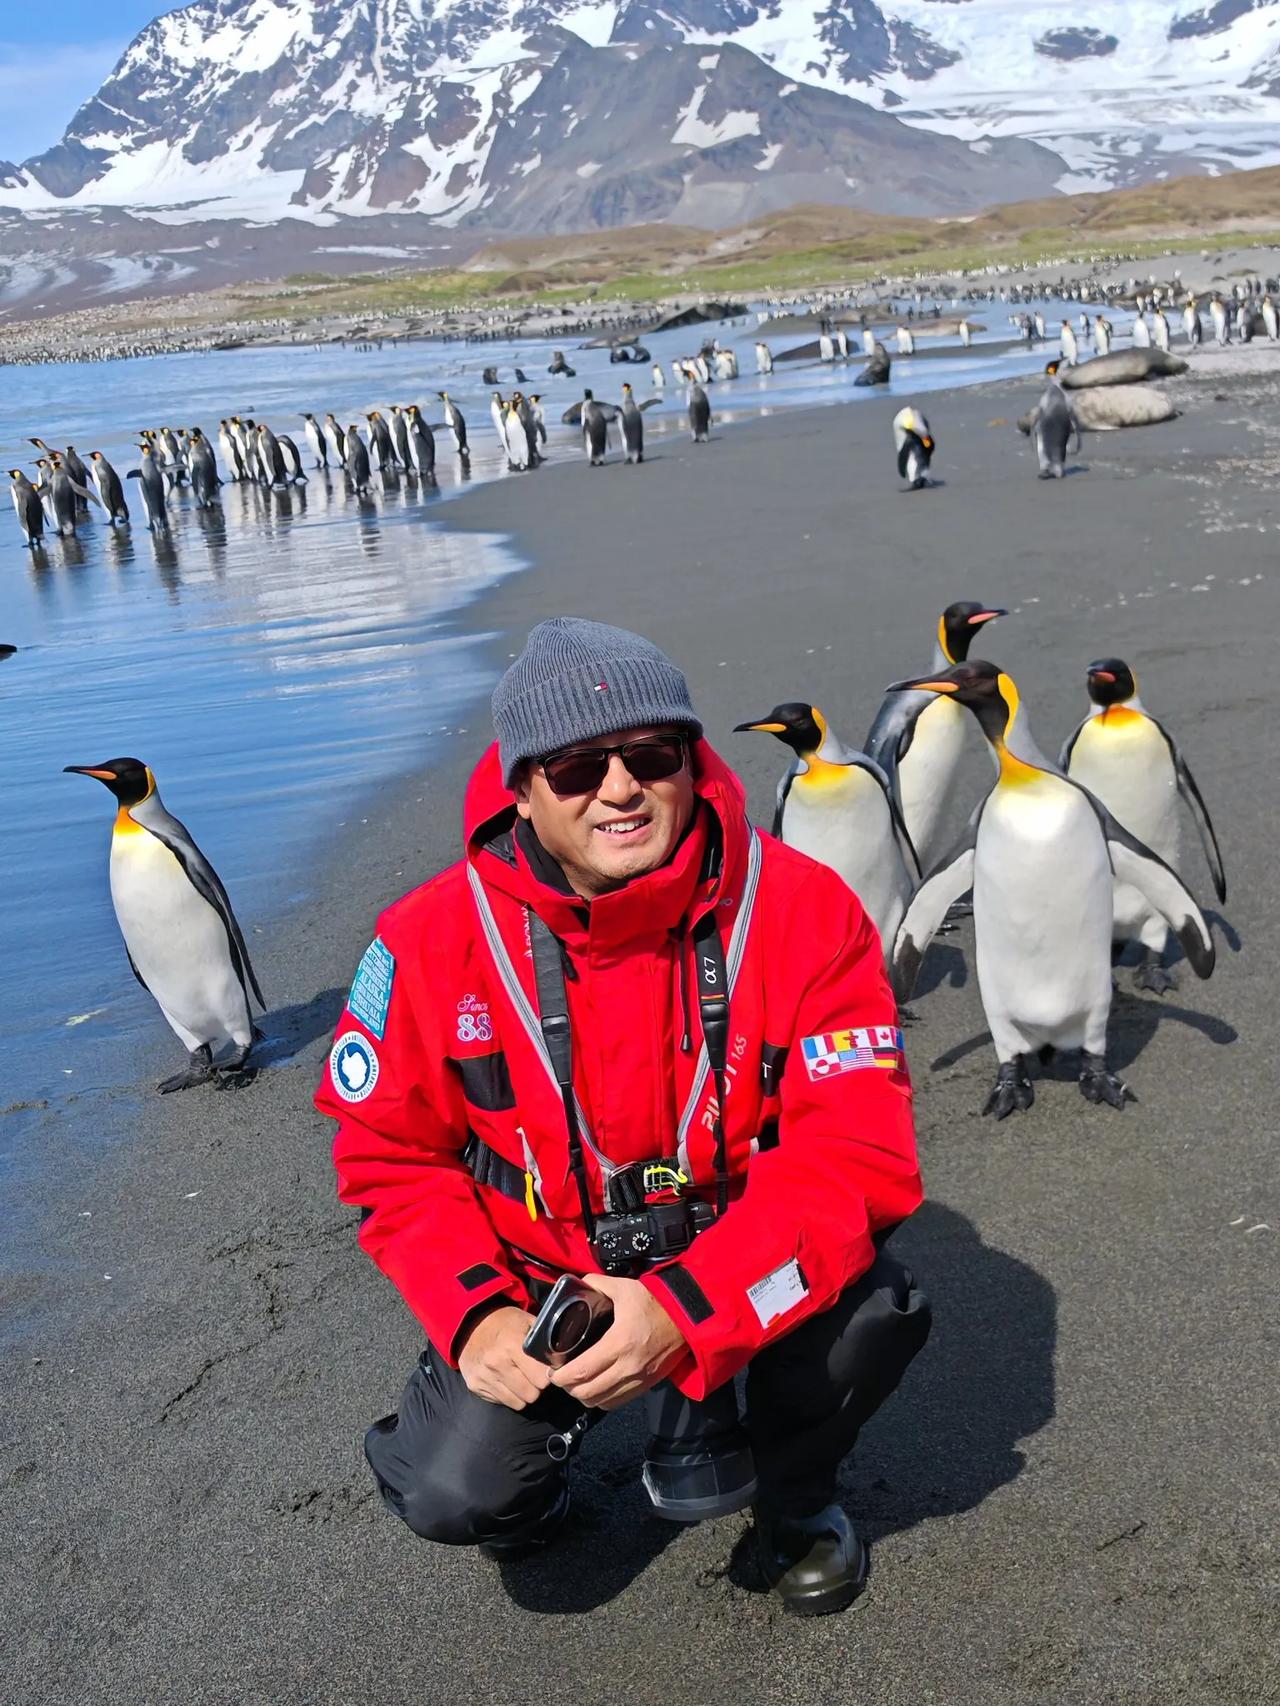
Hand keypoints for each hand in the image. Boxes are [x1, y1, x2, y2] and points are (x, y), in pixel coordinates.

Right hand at [457, 1305, 551, 1410]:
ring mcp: (484, 1377)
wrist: (470, 1324)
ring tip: (520, 1378)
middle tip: (533, 1375)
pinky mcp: (475, 1386)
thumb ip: (544, 1340)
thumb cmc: (505, 1323)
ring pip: (517, 1403)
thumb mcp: (527, 1322)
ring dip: (522, 1394)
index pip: (541, 1379)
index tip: (546, 1370)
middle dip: (536, 1387)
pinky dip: (507, 1394)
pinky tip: (505, 1380)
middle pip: (531, 1395)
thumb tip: (561, 1360)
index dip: (547, 1375)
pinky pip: (502, 1402)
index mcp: (512, 1346)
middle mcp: (496, 1364)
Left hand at [549, 1273, 686, 1410]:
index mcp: (619, 1343)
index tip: (553, 1372)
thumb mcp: (624, 1287)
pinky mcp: (647, 1386)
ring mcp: (638, 1380)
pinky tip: (597, 1388)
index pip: (582, 1371)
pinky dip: (603, 1400)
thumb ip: (597, 1284)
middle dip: (569, 1388)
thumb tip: (577, 1284)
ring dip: (585, 1397)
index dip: (562, 1376)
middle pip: (588, 1392)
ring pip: (602, 1402)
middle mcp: (628, 1367)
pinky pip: (618, 1402)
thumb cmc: (655, 1302)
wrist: (687, 1319)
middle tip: (561, 1377)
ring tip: (577, 1383)